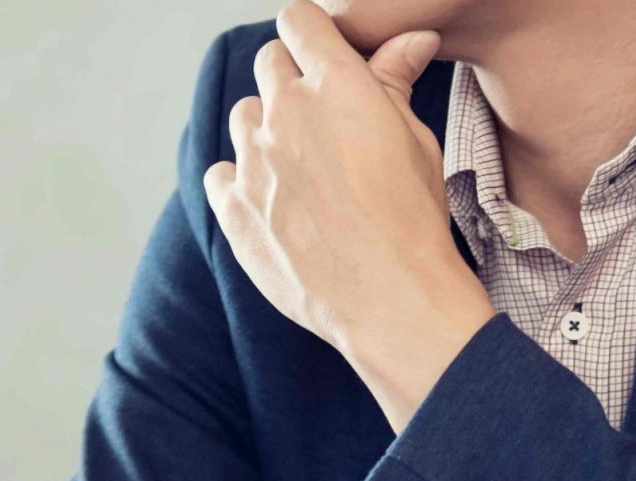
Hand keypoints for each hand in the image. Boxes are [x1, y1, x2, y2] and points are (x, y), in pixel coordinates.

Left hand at [204, 3, 493, 430]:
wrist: (390, 298)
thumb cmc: (411, 219)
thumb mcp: (415, 141)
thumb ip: (396, 82)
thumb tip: (412, 38)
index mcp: (336, 84)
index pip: (299, 20)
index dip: (310, 36)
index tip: (320, 59)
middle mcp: (286, 112)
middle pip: (268, 64)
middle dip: (292, 84)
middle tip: (320, 125)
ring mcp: (253, 160)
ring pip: (244, 117)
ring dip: (266, 132)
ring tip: (300, 172)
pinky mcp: (233, 206)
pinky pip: (220, 174)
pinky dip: (240, 182)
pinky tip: (272, 205)